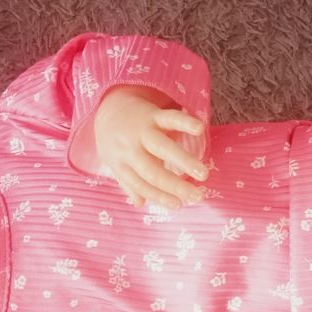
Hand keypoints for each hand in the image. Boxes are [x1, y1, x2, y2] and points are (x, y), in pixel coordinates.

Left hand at [94, 86, 209, 209]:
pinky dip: (184, 122)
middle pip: (152, 171)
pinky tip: (199, 129)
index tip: (179, 205)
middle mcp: (130, 149)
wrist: (107, 106)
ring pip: (162, 147)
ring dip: (184, 161)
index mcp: (121, 164)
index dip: (160, 196)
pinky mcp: (152, 114)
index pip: (141, 185)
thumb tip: (140, 204)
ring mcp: (142, 131)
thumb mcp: (115, 163)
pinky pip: (169, 117)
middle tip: (197, 196)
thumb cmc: (116, 141)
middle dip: (175, 185)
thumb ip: (128, 182)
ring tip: (203, 174)